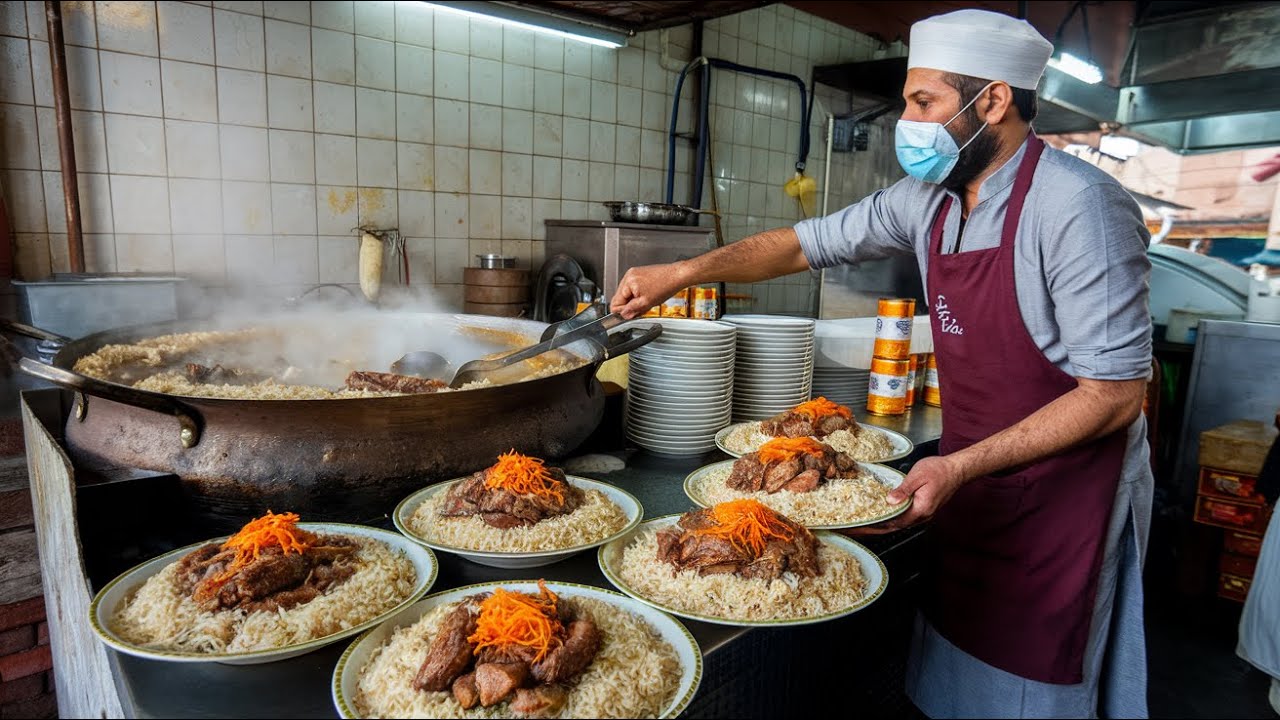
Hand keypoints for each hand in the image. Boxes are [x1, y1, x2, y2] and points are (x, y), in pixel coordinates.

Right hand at [610, 263, 687, 318]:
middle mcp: (629, 275)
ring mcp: (634, 273)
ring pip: (627, 293)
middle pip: (620, 297)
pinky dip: (639, 294)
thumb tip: (624, 315)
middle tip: (641, 308)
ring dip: (635, 300)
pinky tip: (648, 295)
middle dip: (629, 305)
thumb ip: (632, 310)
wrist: (677, 276)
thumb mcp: (647, 303)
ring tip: (646, 300)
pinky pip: (634, 288)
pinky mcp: (640, 274)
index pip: (615, 302)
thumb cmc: (666, 286)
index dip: (622, 311)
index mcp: (628, 282)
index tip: (629, 315)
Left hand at [841, 455, 966, 535]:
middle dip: (873, 530)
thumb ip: (903, 490)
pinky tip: (880, 515)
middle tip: (854, 530)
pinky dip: (889, 518)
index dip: (874, 527)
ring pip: (898, 523)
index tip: (859, 528)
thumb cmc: (939, 470)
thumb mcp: (918, 476)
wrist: (957, 469)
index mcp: (920, 509)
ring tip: (863, 524)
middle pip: (893, 527)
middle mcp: (922, 516)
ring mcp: (923, 514)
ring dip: (880, 525)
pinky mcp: (922, 509)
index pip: (893, 523)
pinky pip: (903, 517)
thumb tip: (889, 501)